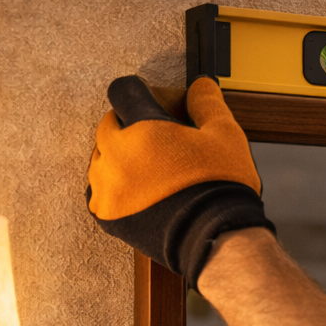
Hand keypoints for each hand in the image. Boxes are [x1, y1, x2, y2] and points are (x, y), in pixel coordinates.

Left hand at [87, 76, 274, 289]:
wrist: (216, 240)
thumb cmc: (222, 188)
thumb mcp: (225, 136)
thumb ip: (207, 104)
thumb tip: (200, 85)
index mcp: (142, 129)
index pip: (123, 90)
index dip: (143, 94)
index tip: (158, 106)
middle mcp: (116, 155)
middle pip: (110, 124)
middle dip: (132, 127)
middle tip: (161, 143)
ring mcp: (107, 187)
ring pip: (102, 158)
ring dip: (121, 158)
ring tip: (152, 172)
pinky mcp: (107, 215)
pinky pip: (100, 192)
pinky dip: (116, 189)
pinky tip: (142, 193)